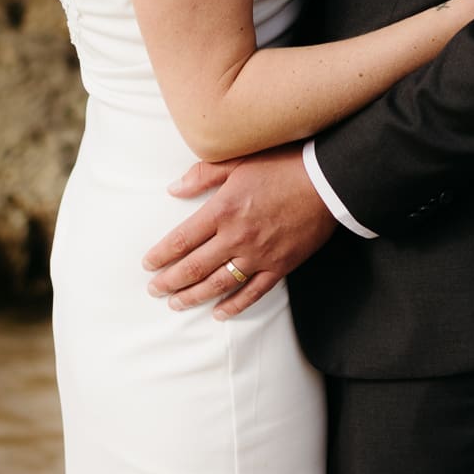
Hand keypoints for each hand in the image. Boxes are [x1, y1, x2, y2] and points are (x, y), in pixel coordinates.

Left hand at [142, 144, 336, 317]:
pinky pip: (252, 293)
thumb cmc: (282, 164)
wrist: (326, 181)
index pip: (182, 239)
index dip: (161, 255)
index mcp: (223, 210)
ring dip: (194, 295)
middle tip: (153, 290)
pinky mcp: (279, 266)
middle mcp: (237, 237)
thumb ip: (203, 176)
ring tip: (176, 303)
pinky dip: (233, 305)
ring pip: (218, 284)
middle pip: (195, 266)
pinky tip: (218, 313)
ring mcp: (259, 255)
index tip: (147, 264)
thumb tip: (173, 189)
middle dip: (170, 281)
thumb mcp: (238, 161)